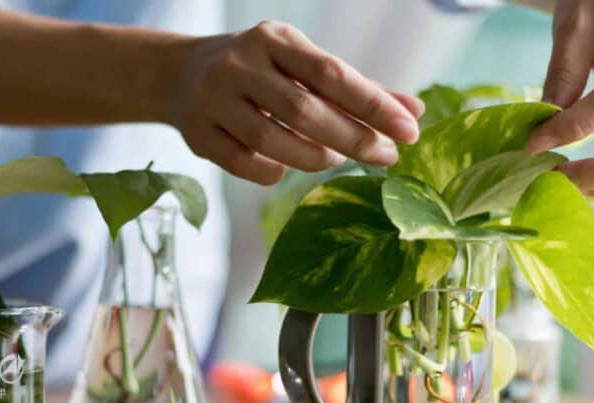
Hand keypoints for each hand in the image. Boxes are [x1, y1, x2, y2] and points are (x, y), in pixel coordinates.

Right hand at [166, 21, 423, 184]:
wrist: (180, 73)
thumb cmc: (261, 71)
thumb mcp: (303, 65)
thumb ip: (357, 88)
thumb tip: (414, 113)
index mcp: (274, 39)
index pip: (332, 73)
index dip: (373, 104)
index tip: (409, 131)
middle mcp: (241, 64)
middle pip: (304, 110)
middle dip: (352, 138)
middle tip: (386, 157)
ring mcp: (214, 99)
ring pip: (272, 142)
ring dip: (314, 158)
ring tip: (336, 159)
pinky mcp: (197, 133)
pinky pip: (246, 164)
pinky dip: (274, 172)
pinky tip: (287, 167)